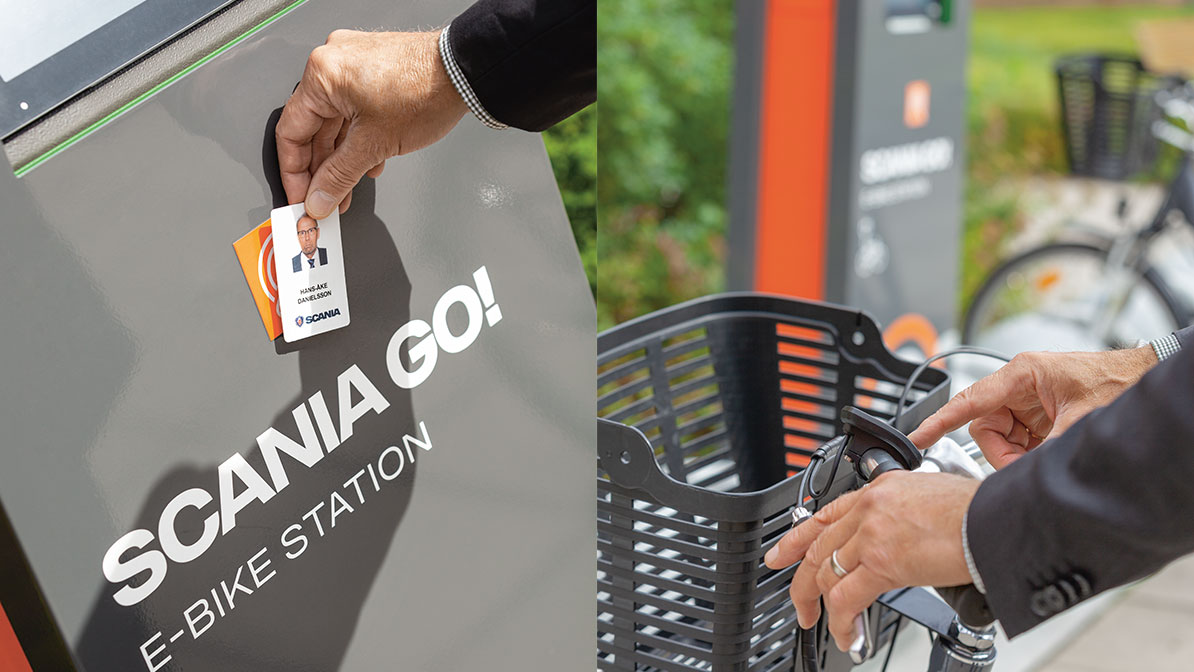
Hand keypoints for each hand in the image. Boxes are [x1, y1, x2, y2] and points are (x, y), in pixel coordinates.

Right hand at [276, 29, 467, 217]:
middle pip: (312, 128)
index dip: (294, 172)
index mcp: (322, 74)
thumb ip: (340, 176)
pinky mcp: (374, 71)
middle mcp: (333, 63)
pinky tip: (368, 163)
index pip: (290, 131)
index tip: (301, 197)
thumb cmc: (426, 91)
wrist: (466, 74)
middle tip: (324, 199)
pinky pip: (354, 111)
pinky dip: (358, 139)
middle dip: (321, 169)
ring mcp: (354, 65)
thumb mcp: (375, 145)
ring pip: (335, 122)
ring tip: (346, 189)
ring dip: (341, 158)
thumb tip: (319, 198)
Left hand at [764, 472, 977, 650]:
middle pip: (818, 549)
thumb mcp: (928, 495)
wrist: (996, 519)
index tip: (783, 553)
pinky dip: (842, 623)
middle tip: (800, 603)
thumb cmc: (976, 511)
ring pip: (826, 575)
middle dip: (801, 581)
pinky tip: (848, 637)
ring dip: (822, 608)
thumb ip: (900, 513)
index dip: (797, 539)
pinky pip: (846, 599)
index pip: (824, 516)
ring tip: (826, 628)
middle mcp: (868, 508)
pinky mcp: (882, 562)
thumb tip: (897, 537)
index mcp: (878, 491)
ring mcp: (871, 534)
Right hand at [908, 348, 1155, 468]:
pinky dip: (1029, 454)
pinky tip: (1048, 453)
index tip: (919, 437)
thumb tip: (1025, 478)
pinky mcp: (1040, 415)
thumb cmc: (1121, 382)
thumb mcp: (1081, 420)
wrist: (1149, 378)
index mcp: (1023, 374)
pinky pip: (1019, 441)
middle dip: (1001, 451)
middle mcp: (1021, 386)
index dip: (940, 421)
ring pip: (1001, 437)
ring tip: (1044, 457)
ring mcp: (1030, 401)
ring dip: (1018, 455)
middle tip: (1023, 465)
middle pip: (985, 426)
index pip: (969, 401)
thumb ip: (1048, 451)